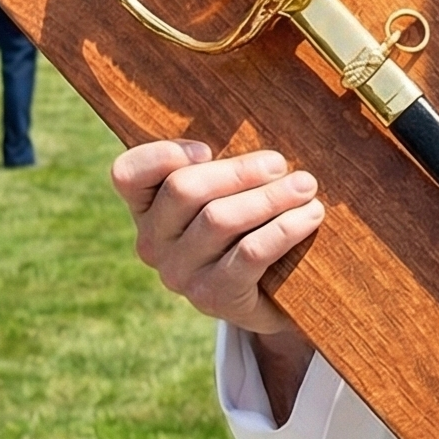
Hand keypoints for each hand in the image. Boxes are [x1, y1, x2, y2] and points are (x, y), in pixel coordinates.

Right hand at [112, 140, 320, 423]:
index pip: (127, 174)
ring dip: (270, 197)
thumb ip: (222, 168)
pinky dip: (285, 228)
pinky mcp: (213, 297)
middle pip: (185, 190)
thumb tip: (260, 139)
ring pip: (220, 219)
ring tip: (306, 186)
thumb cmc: (246, 228)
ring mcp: (179, 274)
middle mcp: (152, 242)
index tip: (208, 148)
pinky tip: (310, 216)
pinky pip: (250, 252)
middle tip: (281, 163)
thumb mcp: (225, 195)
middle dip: (239, 171)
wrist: (267, 299)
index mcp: (145, 208)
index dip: (162, 155)